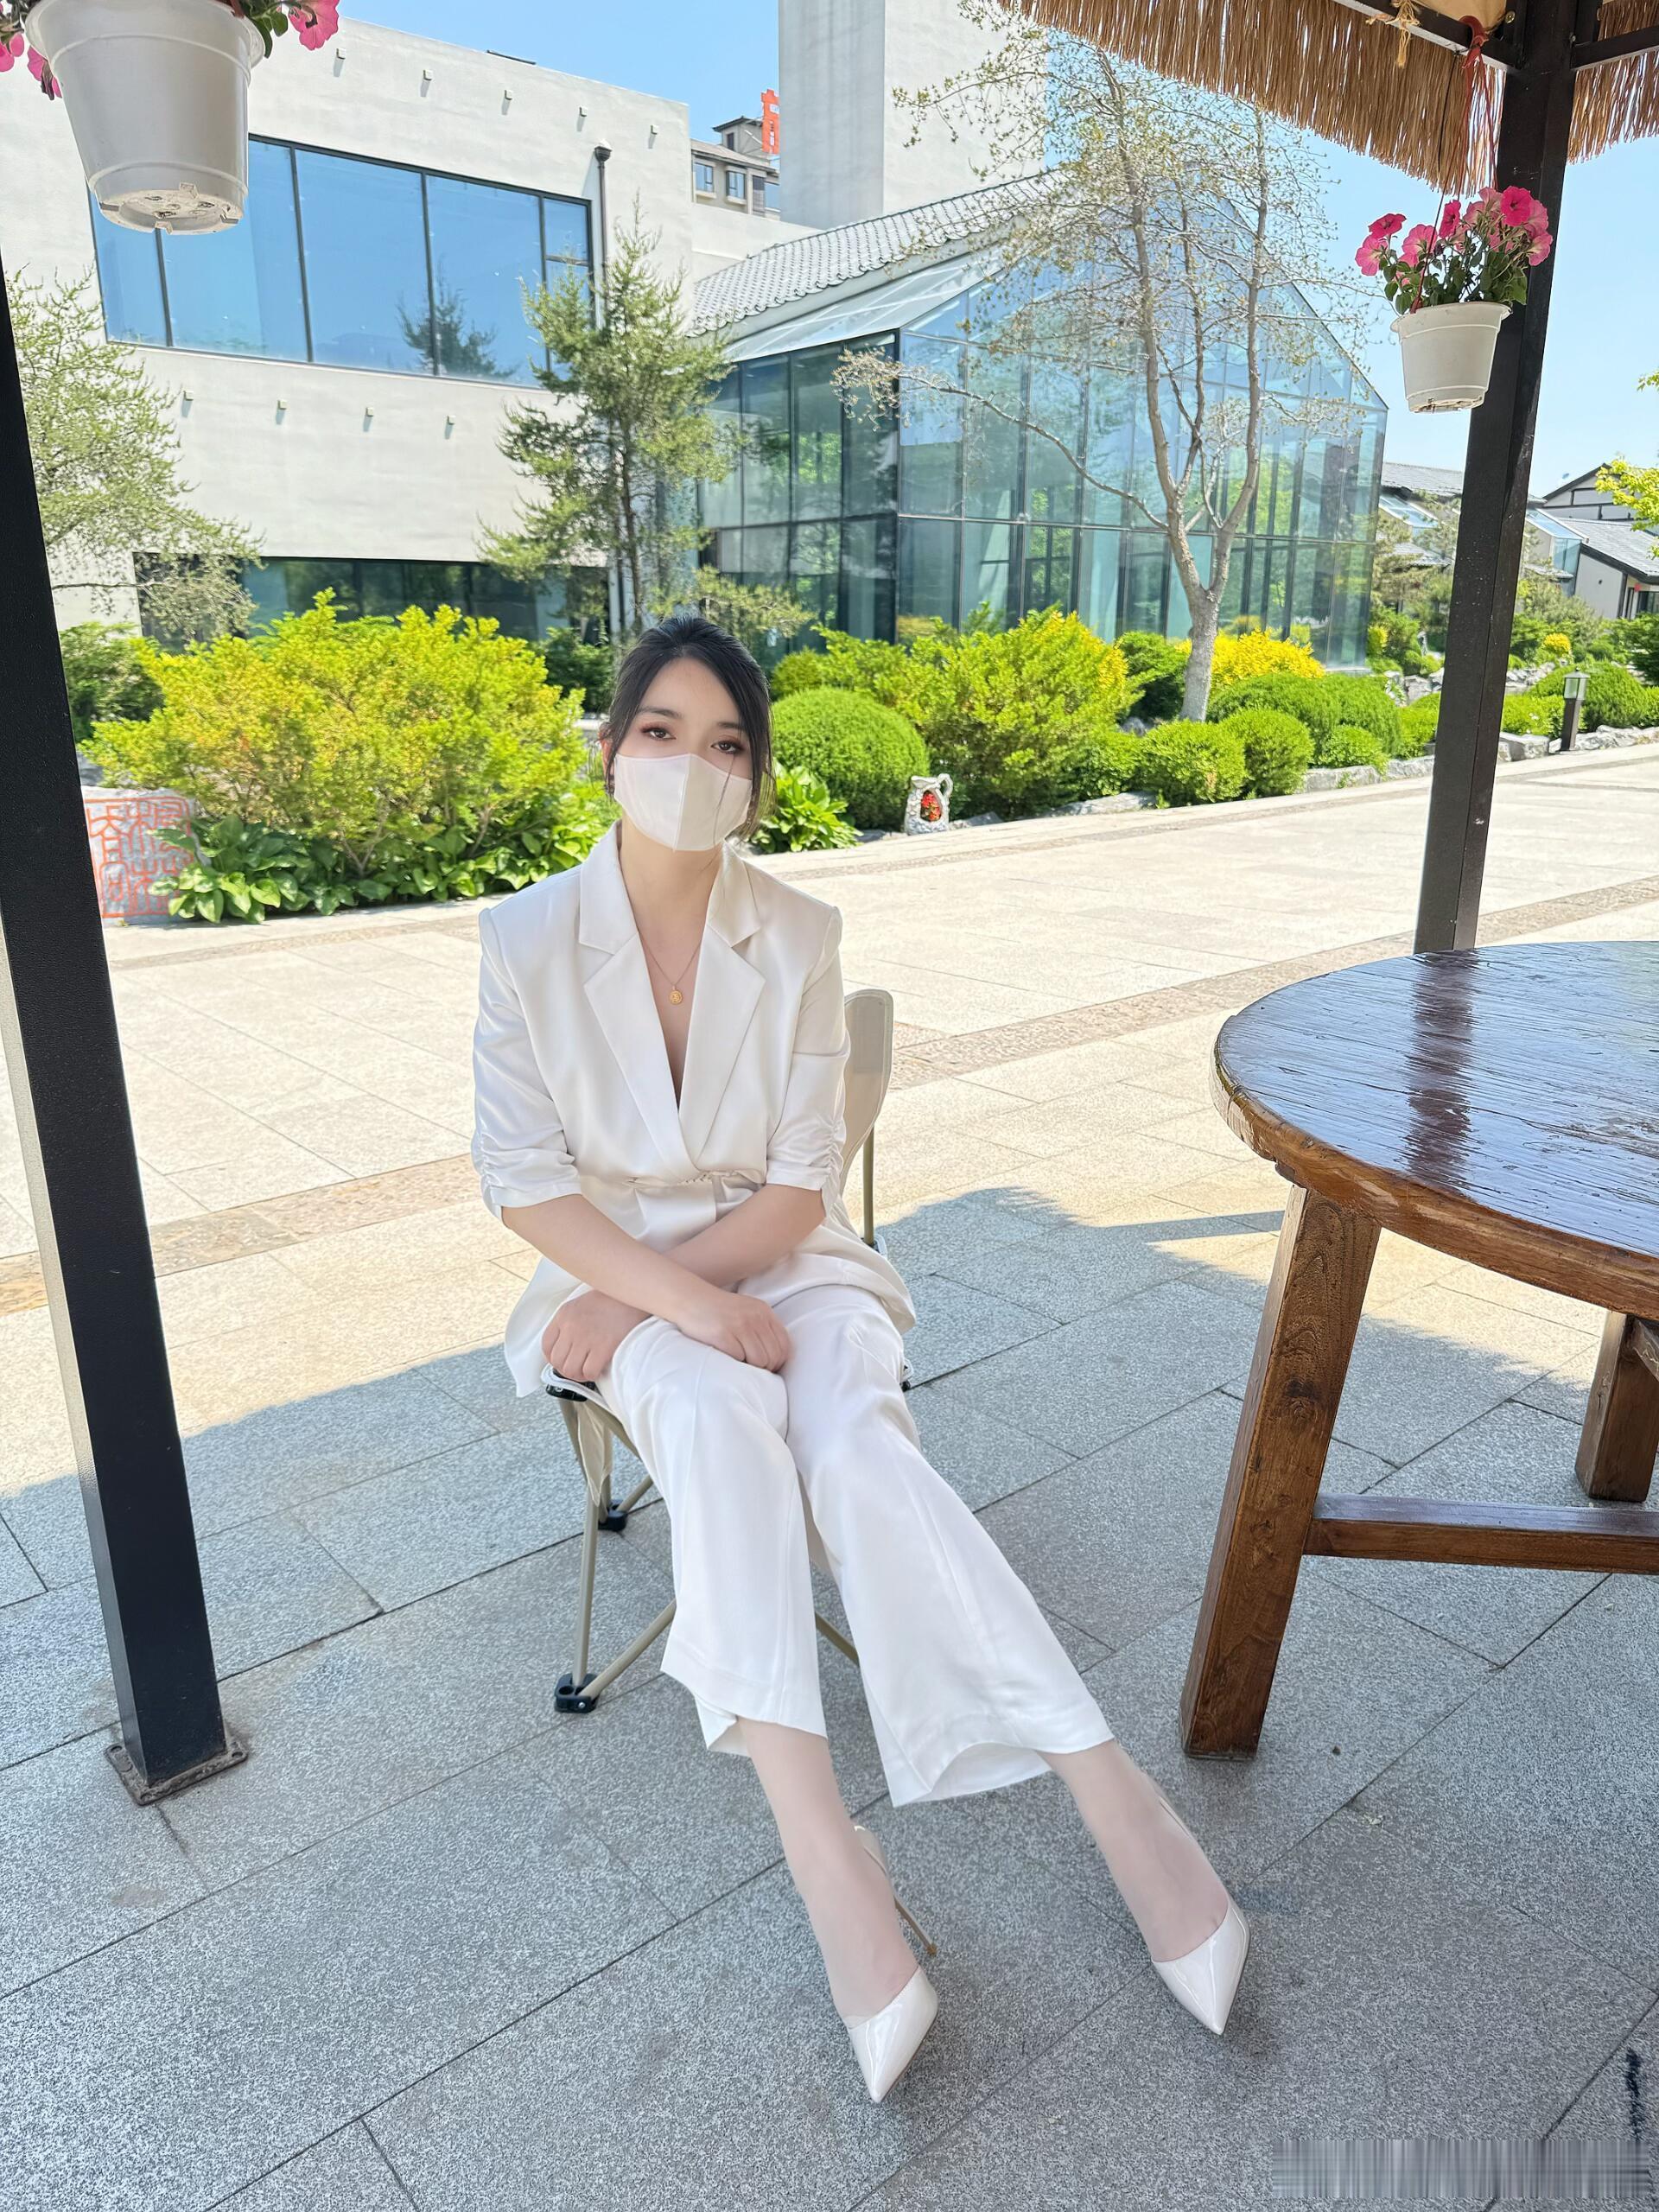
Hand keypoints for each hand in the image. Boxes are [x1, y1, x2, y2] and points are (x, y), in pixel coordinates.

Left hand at [542, 1289, 650, 1381]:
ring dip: (578, 1375)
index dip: (552, 1358)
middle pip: (557, 1361)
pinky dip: (592, 1375)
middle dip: (566, 1369)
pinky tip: (598, 1369)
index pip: (546, 1344)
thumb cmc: (613, 1299)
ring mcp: (586, 1337)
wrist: (635, 1295)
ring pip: (570, 1370)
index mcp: (564, 1314)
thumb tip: (567, 1346)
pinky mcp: (603, 1347)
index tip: (561, 1361)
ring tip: (587, 1371)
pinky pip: (589, 1372)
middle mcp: (571, 1326)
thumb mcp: (583, 1303)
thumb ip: (571, 1321)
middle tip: (578, 1369)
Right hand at [673, 1285, 791, 1370]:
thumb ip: (762, 1327)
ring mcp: (739, 1325)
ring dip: (750, 1368)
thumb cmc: (718, 1310)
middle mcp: (755, 1317)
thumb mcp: (747, 1310)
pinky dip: (735, 1363)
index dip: (778, 1361)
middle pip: (773, 1356)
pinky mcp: (723, 1334)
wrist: (689, 1299)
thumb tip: (776, 1358)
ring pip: (759, 1361)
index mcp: (764, 1312)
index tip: (768, 1368)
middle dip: (765, 1368)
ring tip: (739, 1363)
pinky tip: (727, 1357)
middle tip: (752, 1370)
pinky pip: (739, 1359)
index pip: (784, 1345)